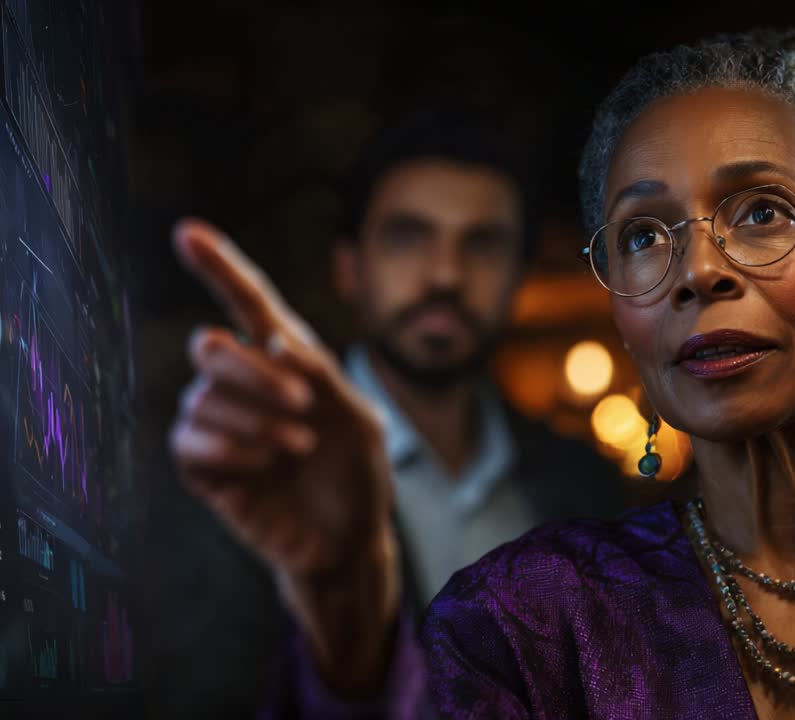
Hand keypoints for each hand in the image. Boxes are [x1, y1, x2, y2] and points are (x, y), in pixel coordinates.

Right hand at [168, 218, 398, 695]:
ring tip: (299, 446)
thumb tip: (272, 340)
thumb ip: (325, 377)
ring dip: (256, 419)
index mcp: (289, 361)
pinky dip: (231, 448)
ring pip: (203, 397)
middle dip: (253, 372)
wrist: (348, 542)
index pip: (248, 303)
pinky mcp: (203, 467)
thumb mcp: (362, 423)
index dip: (219, 267)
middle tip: (304, 403)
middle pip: (211, 348)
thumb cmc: (358, 477)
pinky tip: (267, 464)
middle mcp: (246, 385)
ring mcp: (220, 425)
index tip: (187, 232)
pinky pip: (189, 441)